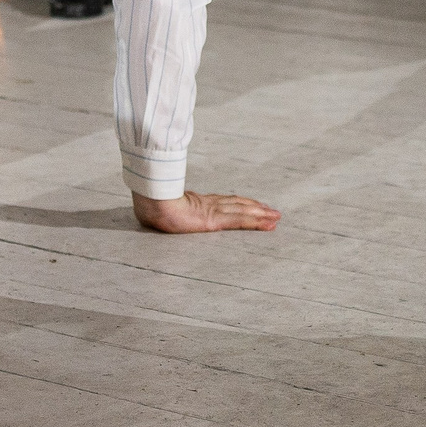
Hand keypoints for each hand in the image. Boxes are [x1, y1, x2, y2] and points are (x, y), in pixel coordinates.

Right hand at [131, 190, 281, 232]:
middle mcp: (209, 204)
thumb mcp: (159, 208)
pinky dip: (257, 222)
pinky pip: (240, 221)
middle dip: (256, 208)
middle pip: (238, 205)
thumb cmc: (150, 204)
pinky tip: (269, 223)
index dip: (240, 204)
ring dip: (262, 214)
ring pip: (244, 211)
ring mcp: (213, 211)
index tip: (253, 206)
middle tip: (273, 212)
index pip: (224, 203)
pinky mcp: (215, 220)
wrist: (150, 203)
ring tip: (276, 217)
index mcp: (197, 203)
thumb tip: (154, 211)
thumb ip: (165, 208)